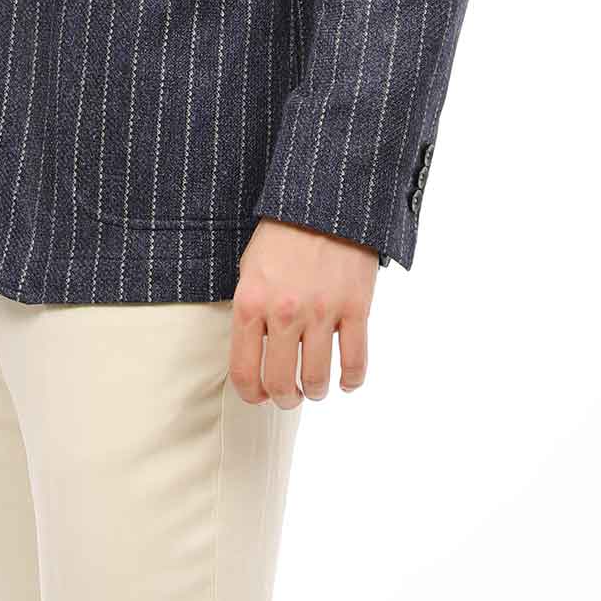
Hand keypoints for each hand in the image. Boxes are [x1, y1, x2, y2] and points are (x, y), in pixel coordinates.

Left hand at [228, 218, 378, 406]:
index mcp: (251, 302)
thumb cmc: (282, 234)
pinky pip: (355, 361)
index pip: (245, 371)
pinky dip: (351, 380)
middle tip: (290, 396)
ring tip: (316, 387)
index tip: (259, 397)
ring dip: (316, 391)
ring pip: (317, 379)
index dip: (251, 394)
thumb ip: (250, 311)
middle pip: (281, 383)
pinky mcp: (355, 308)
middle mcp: (284, 312)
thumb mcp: (250, 267)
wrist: (324, 203)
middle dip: (285, 398)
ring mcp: (322, 312)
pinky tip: (346, 381)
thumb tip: (253, 354)